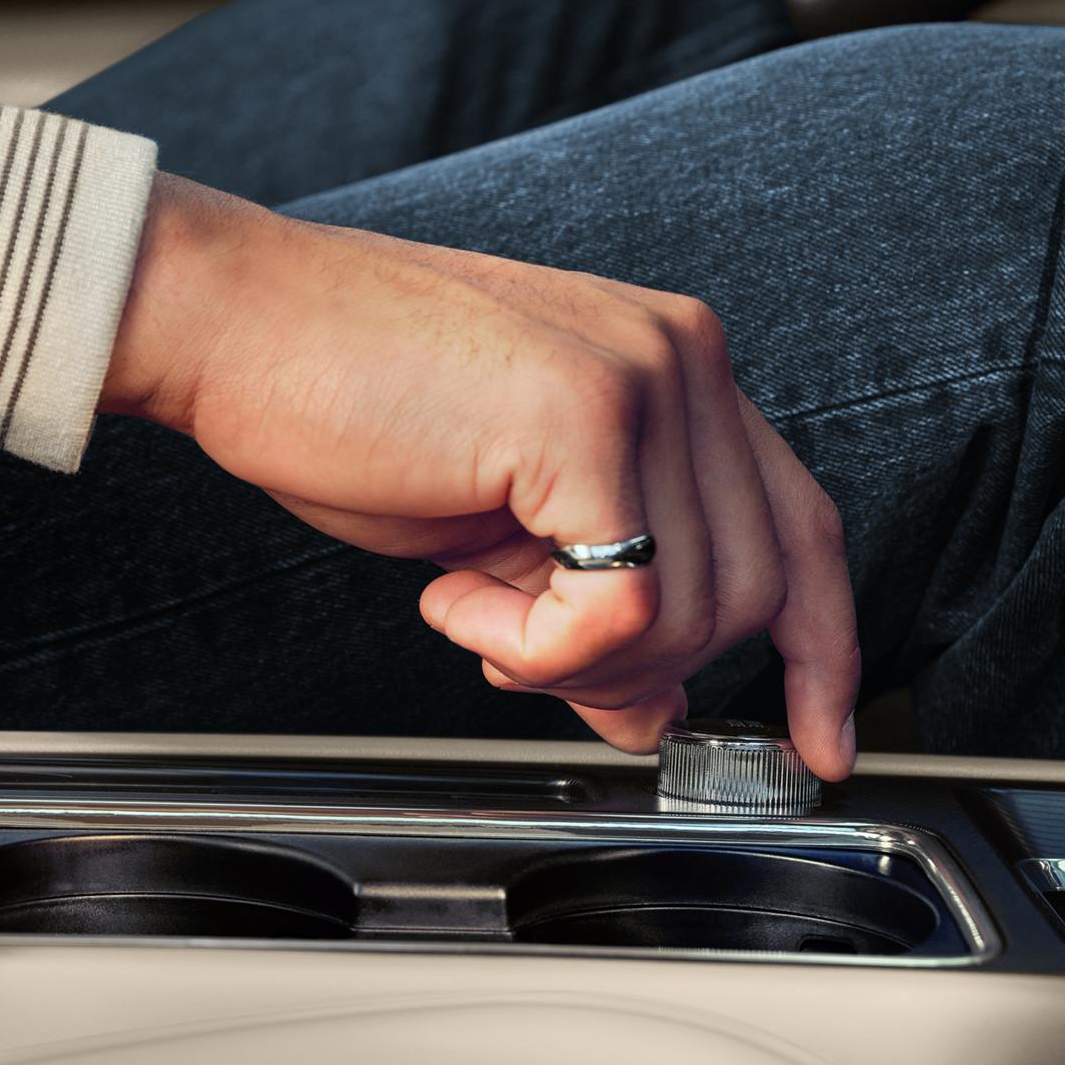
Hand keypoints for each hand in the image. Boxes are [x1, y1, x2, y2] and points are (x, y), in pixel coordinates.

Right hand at [103, 173, 859, 770]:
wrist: (239, 323)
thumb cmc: (353, 403)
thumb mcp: (508, 525)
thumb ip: (603, 597)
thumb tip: (659, 708)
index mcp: (677, 367)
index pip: (801, 524)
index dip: (825, 646)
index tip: (820, 741)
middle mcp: (682, 356)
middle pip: (758, 588)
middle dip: (646, 668)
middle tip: (529, 662)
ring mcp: (644, 376)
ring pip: (697, 610)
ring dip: (574, 658)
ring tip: (474, 610)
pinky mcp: (587, 416)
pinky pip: (623, 607)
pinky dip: (539, 648)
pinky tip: (455, 602)